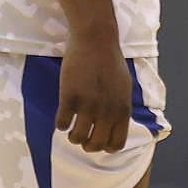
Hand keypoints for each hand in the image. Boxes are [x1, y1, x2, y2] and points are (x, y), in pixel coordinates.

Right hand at [56, 31, 134, 152]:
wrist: (96, 40)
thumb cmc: (110, 62)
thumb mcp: (125, 87)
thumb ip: (120, 109)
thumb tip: (114, 128)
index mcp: (123, 109)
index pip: (116, 143)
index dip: (105, 146)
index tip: (98, 140)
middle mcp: (107, 111)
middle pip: (95, 145)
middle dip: (87, 144)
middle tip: (82, 135)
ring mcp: (88, 105)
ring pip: (77, 138)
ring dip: (73, 137)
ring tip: (73, 128)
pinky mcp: (70, 97)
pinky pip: (62, 124)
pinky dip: (61, 124)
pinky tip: (64, 113)